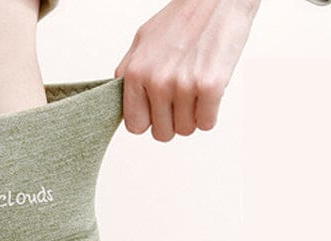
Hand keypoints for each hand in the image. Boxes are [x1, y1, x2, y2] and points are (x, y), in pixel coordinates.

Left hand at [114, 0, 260, 140]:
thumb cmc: (182, 18)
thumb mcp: (142, 41)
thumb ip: (128, 73)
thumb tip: (120, 101)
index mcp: (136, 73)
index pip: (135, 126)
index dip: (149, 121)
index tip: (158, 110)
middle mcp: (157, 81)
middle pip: (162, 133)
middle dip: (172, 120)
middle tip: (181, 98)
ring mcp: (183, 85)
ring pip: (185, 130)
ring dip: (193, 116)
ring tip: (196, 90)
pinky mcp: (210, 86)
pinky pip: (207, 123)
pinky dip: (210, 113)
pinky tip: (210, 92)